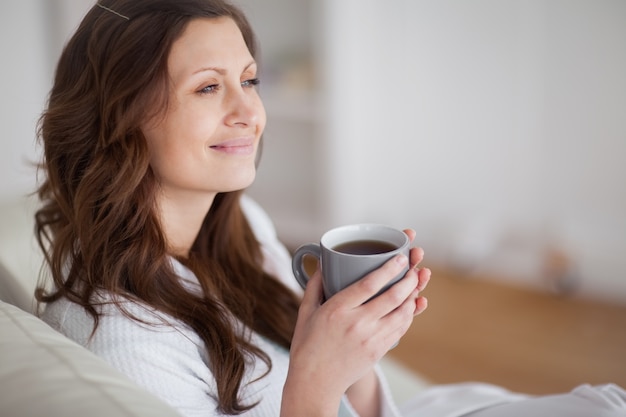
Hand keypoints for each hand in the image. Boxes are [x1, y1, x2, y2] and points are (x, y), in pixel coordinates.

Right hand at [282, 229, 429, 416]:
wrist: (315, 382)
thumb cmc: (307, 346)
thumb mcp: (305, 312)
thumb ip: (315, 285)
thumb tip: (323, 262)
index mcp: (337, 310)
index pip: (369, 284)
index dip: (388, 269)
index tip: (400, 258)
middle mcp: (357, 324)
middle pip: (392, 297)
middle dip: (409, 280)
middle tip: (415, 269)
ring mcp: (370, 339)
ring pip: (402, 314)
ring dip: (412, 297)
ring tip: (416, 284)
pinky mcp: (379, 351)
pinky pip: (400, 329)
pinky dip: (408, 315)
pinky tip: (409, 306)